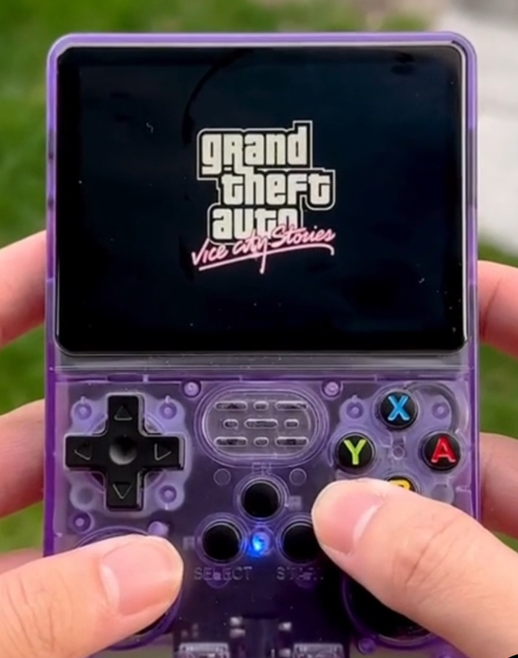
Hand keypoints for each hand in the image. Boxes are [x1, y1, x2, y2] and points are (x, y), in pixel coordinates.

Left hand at [0, 233, 182, 657]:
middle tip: (188, 396)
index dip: (27, 284)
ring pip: (49, 509)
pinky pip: (50, 585)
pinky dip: (99, 587)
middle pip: (31, 420)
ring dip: (116, 507)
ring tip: (192, 496)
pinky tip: (153, 589)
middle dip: (108, 409)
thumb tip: (149, 577)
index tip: (94, 256)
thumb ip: (22, 618)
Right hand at [312, 260, 517, 657]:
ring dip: (390, 527)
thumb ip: (462, 579)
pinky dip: (398, 599)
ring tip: (324, 525)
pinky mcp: (507, 624)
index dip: (498, 306)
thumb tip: (353, 518)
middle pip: (483, 445)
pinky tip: (352, 608)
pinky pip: (447, 596)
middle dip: (405, 437)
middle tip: (335, 436)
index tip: (433, 287)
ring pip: (455, 530)